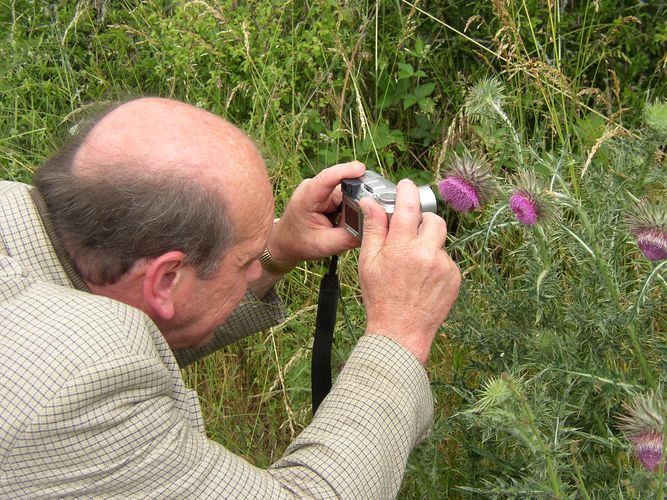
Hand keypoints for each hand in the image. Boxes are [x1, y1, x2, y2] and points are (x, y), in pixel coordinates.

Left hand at [266, 161, 365, 266]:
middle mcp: (315, 187)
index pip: (327, 178)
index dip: (345, 171)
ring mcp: (322, 189)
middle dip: (358, 203)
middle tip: (359, 223)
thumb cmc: (300, 243)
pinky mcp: (328, 194)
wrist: (286, 243)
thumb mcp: (325, 246)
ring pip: (349, 194)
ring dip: (353, 210)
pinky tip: (341, 223)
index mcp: (307, 197)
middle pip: (346, 187)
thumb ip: (349, 237)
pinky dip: (350, 211)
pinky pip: (347, 198)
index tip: (361, 169)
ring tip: (342, 227)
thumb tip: (371, 229)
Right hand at [358, 179, 460, 364]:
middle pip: (433, 220)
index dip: (407, 191)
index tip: (406, 185)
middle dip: (422, 222)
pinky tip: (423, 280)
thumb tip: (371, 202)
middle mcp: (427, 253)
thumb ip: (374, 229)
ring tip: (413, 265)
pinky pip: (447, 259)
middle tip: (409, 234)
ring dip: (428, 244)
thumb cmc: (380, 298)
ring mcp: (444, 266)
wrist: (401, 333)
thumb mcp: (368, 262)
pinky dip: (436, 263)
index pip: (408, 207)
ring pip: (440, 241)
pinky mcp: (455, 277)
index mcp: (402, 248)